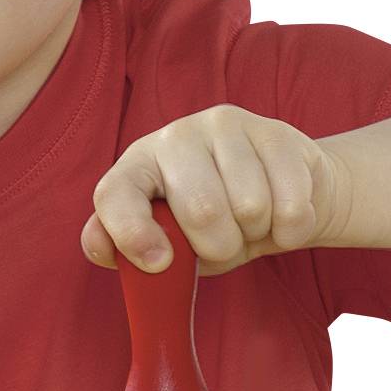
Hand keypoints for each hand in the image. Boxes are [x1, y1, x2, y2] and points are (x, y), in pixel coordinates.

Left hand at [82, 104, 346, 276]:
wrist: (285, 194)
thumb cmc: (216, 224)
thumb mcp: (171, 243)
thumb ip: (129, 249)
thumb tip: (99, 247)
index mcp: (138, 165)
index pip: (116, 193)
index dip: (131, 232)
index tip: (159, 264)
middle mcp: (175, 136)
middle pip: (201, 210)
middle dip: (220, 246)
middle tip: (225, 242)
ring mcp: (225, 126)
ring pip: (250, 208)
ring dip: (256, 233)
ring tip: (252, 222)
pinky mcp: (274, 131)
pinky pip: (291, 205)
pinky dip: (291, 230)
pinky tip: (283, 213)